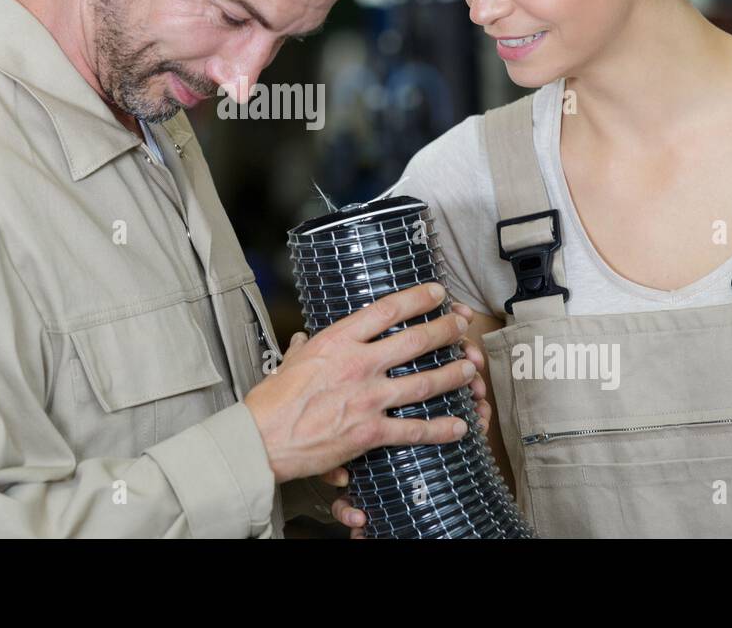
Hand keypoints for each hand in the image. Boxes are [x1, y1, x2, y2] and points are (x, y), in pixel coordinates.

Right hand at [244, 283, 476, 483]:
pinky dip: (440, 429)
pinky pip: (414, 429)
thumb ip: (304, 348)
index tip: (437, 292)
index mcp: (338, 341)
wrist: (262, 439)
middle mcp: (359, 365)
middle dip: (445, 331)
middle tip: (461, 325)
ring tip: (469, 368)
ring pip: (424, 382)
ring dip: (452, 375)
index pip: (387, 310)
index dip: (418, 298)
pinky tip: (459, 426)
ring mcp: (368, 398)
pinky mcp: (370, 432)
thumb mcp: (289, 361)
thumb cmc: (271, 401)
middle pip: (415, 341)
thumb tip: (305, 340)